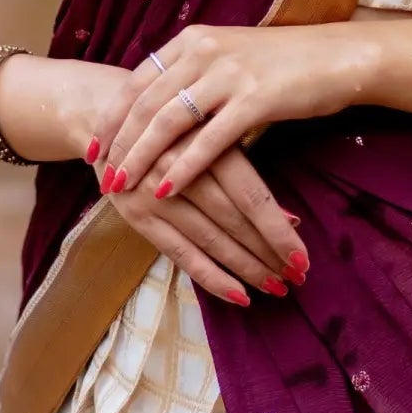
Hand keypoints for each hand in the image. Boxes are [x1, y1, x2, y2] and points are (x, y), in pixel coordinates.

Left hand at [94, 21, 376, 205]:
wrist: (337, 56)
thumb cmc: (284, 63)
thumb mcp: (228, 56)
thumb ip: (193, 74)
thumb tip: (158, 106)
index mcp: (192, 40)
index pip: (137, 80)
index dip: (111, 115)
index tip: (93, 145)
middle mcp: (203, 51)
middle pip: (145, 103)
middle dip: (117, 142)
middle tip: (97, 173)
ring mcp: (228, 74)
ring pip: (167, 122)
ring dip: (139, 158)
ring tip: (120, 186)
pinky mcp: (254, 100)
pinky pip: (207, 140)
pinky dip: (182, 168)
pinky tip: (166, 190)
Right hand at [103, 142, 308, 305]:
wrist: (108, 117)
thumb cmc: (175, 126)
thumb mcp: (210, 134)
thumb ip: (245, 173)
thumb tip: (290, 219)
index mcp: (205, 142)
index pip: (251, 196)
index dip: (277, 230)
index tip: (303, 256)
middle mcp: (179, 169)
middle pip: (233, 221)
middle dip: (268, 253)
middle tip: (297, 277)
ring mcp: (154, 195)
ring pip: (211, 241)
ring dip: (247, 268)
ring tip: (276, 287)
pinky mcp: (136, 216)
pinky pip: (181, 255)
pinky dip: (212, 277)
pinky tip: (239, 296)